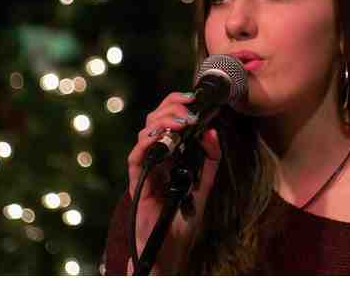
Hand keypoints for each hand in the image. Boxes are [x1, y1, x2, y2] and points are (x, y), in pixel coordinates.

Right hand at [126, 91, 221, 274]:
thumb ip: (209, 162)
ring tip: (182, 123)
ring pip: (145, 133)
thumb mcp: (203, 187)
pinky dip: (147, 143)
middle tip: (188, 109)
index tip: (193, 97)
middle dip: (171, 108)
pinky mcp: (136, 181)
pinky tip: (161, 139)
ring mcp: (145, 168)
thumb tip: (213, 132)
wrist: (169, 250)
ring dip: (163, 122)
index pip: (168, 120)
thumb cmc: (183, 221)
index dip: (176, 104)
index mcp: (170, 154)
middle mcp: (156, 157)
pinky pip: (136, 156)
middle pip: (155, 120)